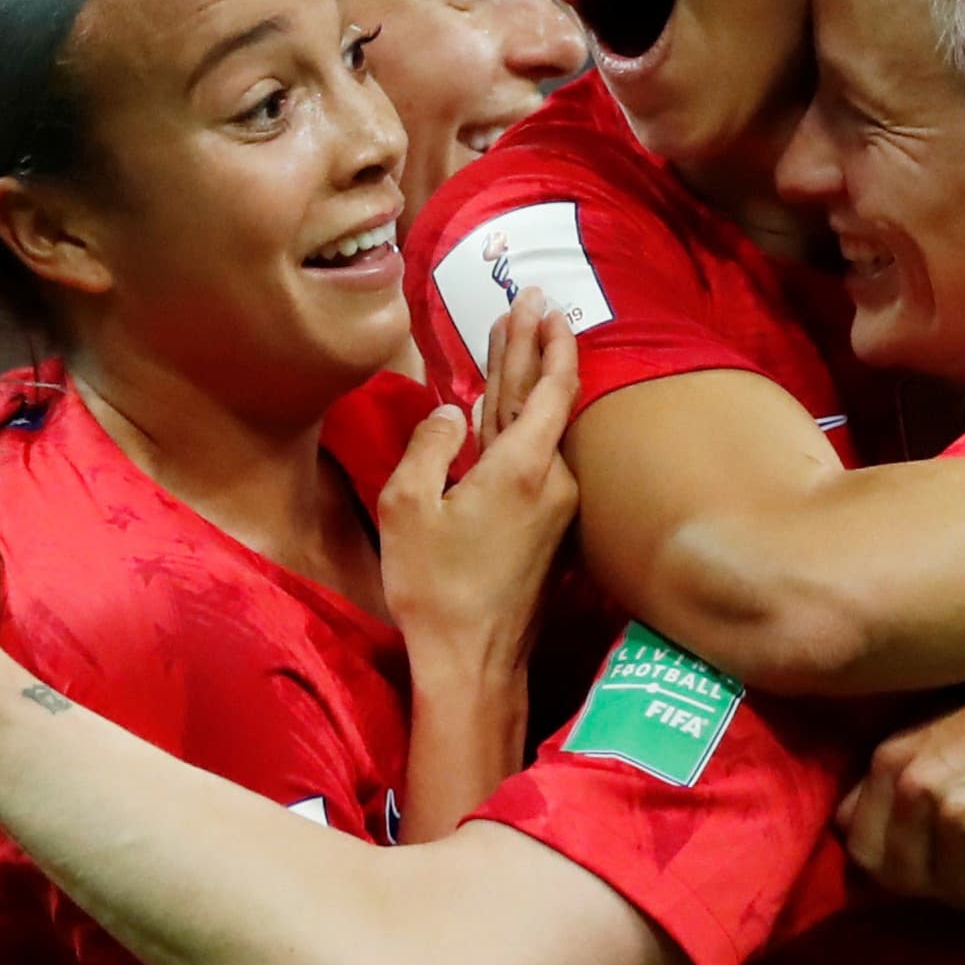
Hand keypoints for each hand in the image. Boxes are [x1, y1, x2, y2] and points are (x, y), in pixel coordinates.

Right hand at [380, 293, 579, 667]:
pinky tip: (511, 411)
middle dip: (535, 347)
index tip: (541, 303)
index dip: (545, 340)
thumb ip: (427, 447)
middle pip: (544, 399)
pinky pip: (537, 459)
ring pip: (541, 429)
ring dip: (527, 383)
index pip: (548, 387)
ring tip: (520, 338)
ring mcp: (555, 508)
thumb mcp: (408, 509)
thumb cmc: (436, 588)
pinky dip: (524, 423)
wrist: (476, 663)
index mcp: (522, 467)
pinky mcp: (548, 530)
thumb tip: (449, 412)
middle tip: (531, 301)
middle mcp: (552, 481)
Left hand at [835, 636, 964, 909]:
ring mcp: (952, 811)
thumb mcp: (942, 736)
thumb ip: (904, 781)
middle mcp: (911, 785)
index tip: (920, 866)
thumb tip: (884, 848)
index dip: (886, 862)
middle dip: (931, 889)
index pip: (855, 840)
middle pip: (896, 876)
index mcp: (889, 757)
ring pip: (950, 891)